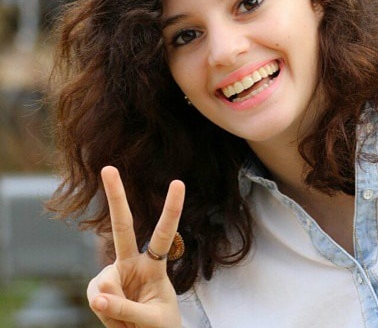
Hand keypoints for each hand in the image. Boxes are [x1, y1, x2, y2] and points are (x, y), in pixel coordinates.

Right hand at [86, 166, 184, 326]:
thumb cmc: (160, 327)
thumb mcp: (152, 320)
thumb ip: (126, 308)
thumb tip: (97, 297)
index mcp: (156, 265)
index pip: (164, 233)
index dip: (171, 209)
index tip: (178, 182)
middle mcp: (134, 263)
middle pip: (123, 227)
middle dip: (116, 198)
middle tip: (108, 168)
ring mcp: (116, 274)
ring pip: (105, 283)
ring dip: (115, 307)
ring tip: (129, 319)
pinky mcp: (101, 289)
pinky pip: (97, 297)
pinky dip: (105, 310)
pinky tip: (113, 315)